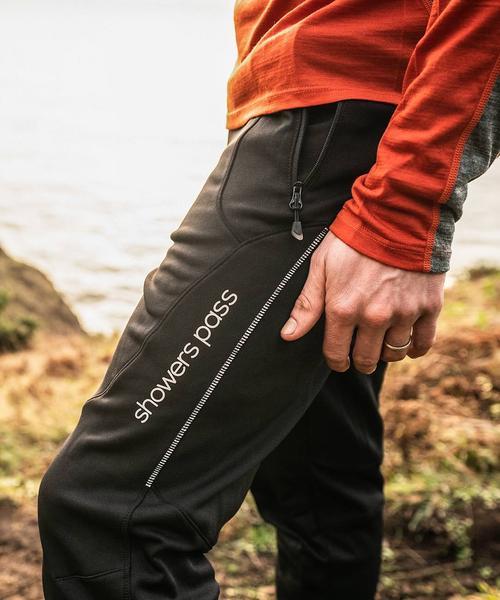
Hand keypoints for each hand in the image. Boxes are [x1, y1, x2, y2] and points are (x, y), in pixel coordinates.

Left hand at [281, 232, 444, 372]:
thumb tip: (288, 335)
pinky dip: (415, 348)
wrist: (397, 214)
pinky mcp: (428, 306)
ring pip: (393, 354)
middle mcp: (374, 317)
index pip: (336, 354)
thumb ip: (307, 304)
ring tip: (381, 341)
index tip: (338, 359)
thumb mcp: (321, 266)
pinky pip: (423, 343)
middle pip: (366, 359)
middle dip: (359, 360)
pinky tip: (407, 342)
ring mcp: (403, 313)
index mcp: (343, 309)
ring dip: (385, 352)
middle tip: (359, 352)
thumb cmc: (353, 238)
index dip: (335, 360)